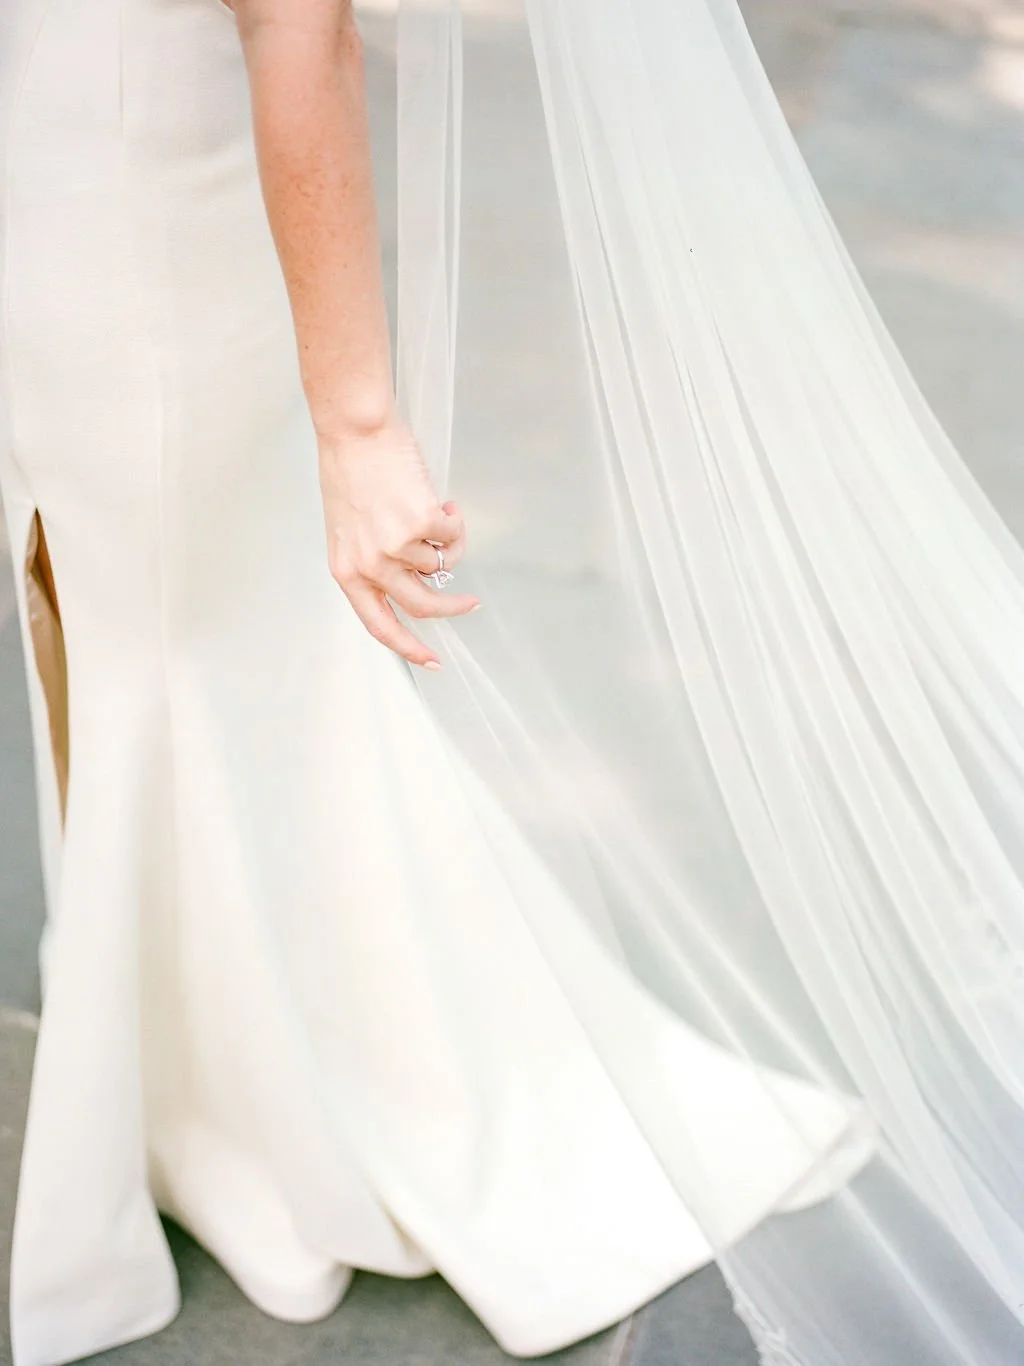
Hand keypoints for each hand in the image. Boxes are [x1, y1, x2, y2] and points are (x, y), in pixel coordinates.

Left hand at [318, 423, 479, 668]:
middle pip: (422, 606)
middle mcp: (370, 565)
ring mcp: (396, 546)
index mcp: (347, 571)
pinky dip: (453, 520)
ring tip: (437, 513)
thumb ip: (378, 560)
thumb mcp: (351, 529)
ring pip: (441, 565)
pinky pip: (452, 537)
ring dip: (448, 543)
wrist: (355, 431)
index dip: (409, 648)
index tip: (433, 661)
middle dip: (453, 607)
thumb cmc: (351, 472)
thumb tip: (422, 577)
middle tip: (471, 603)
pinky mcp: (421, 523)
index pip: (379, 626)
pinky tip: (440, 499)